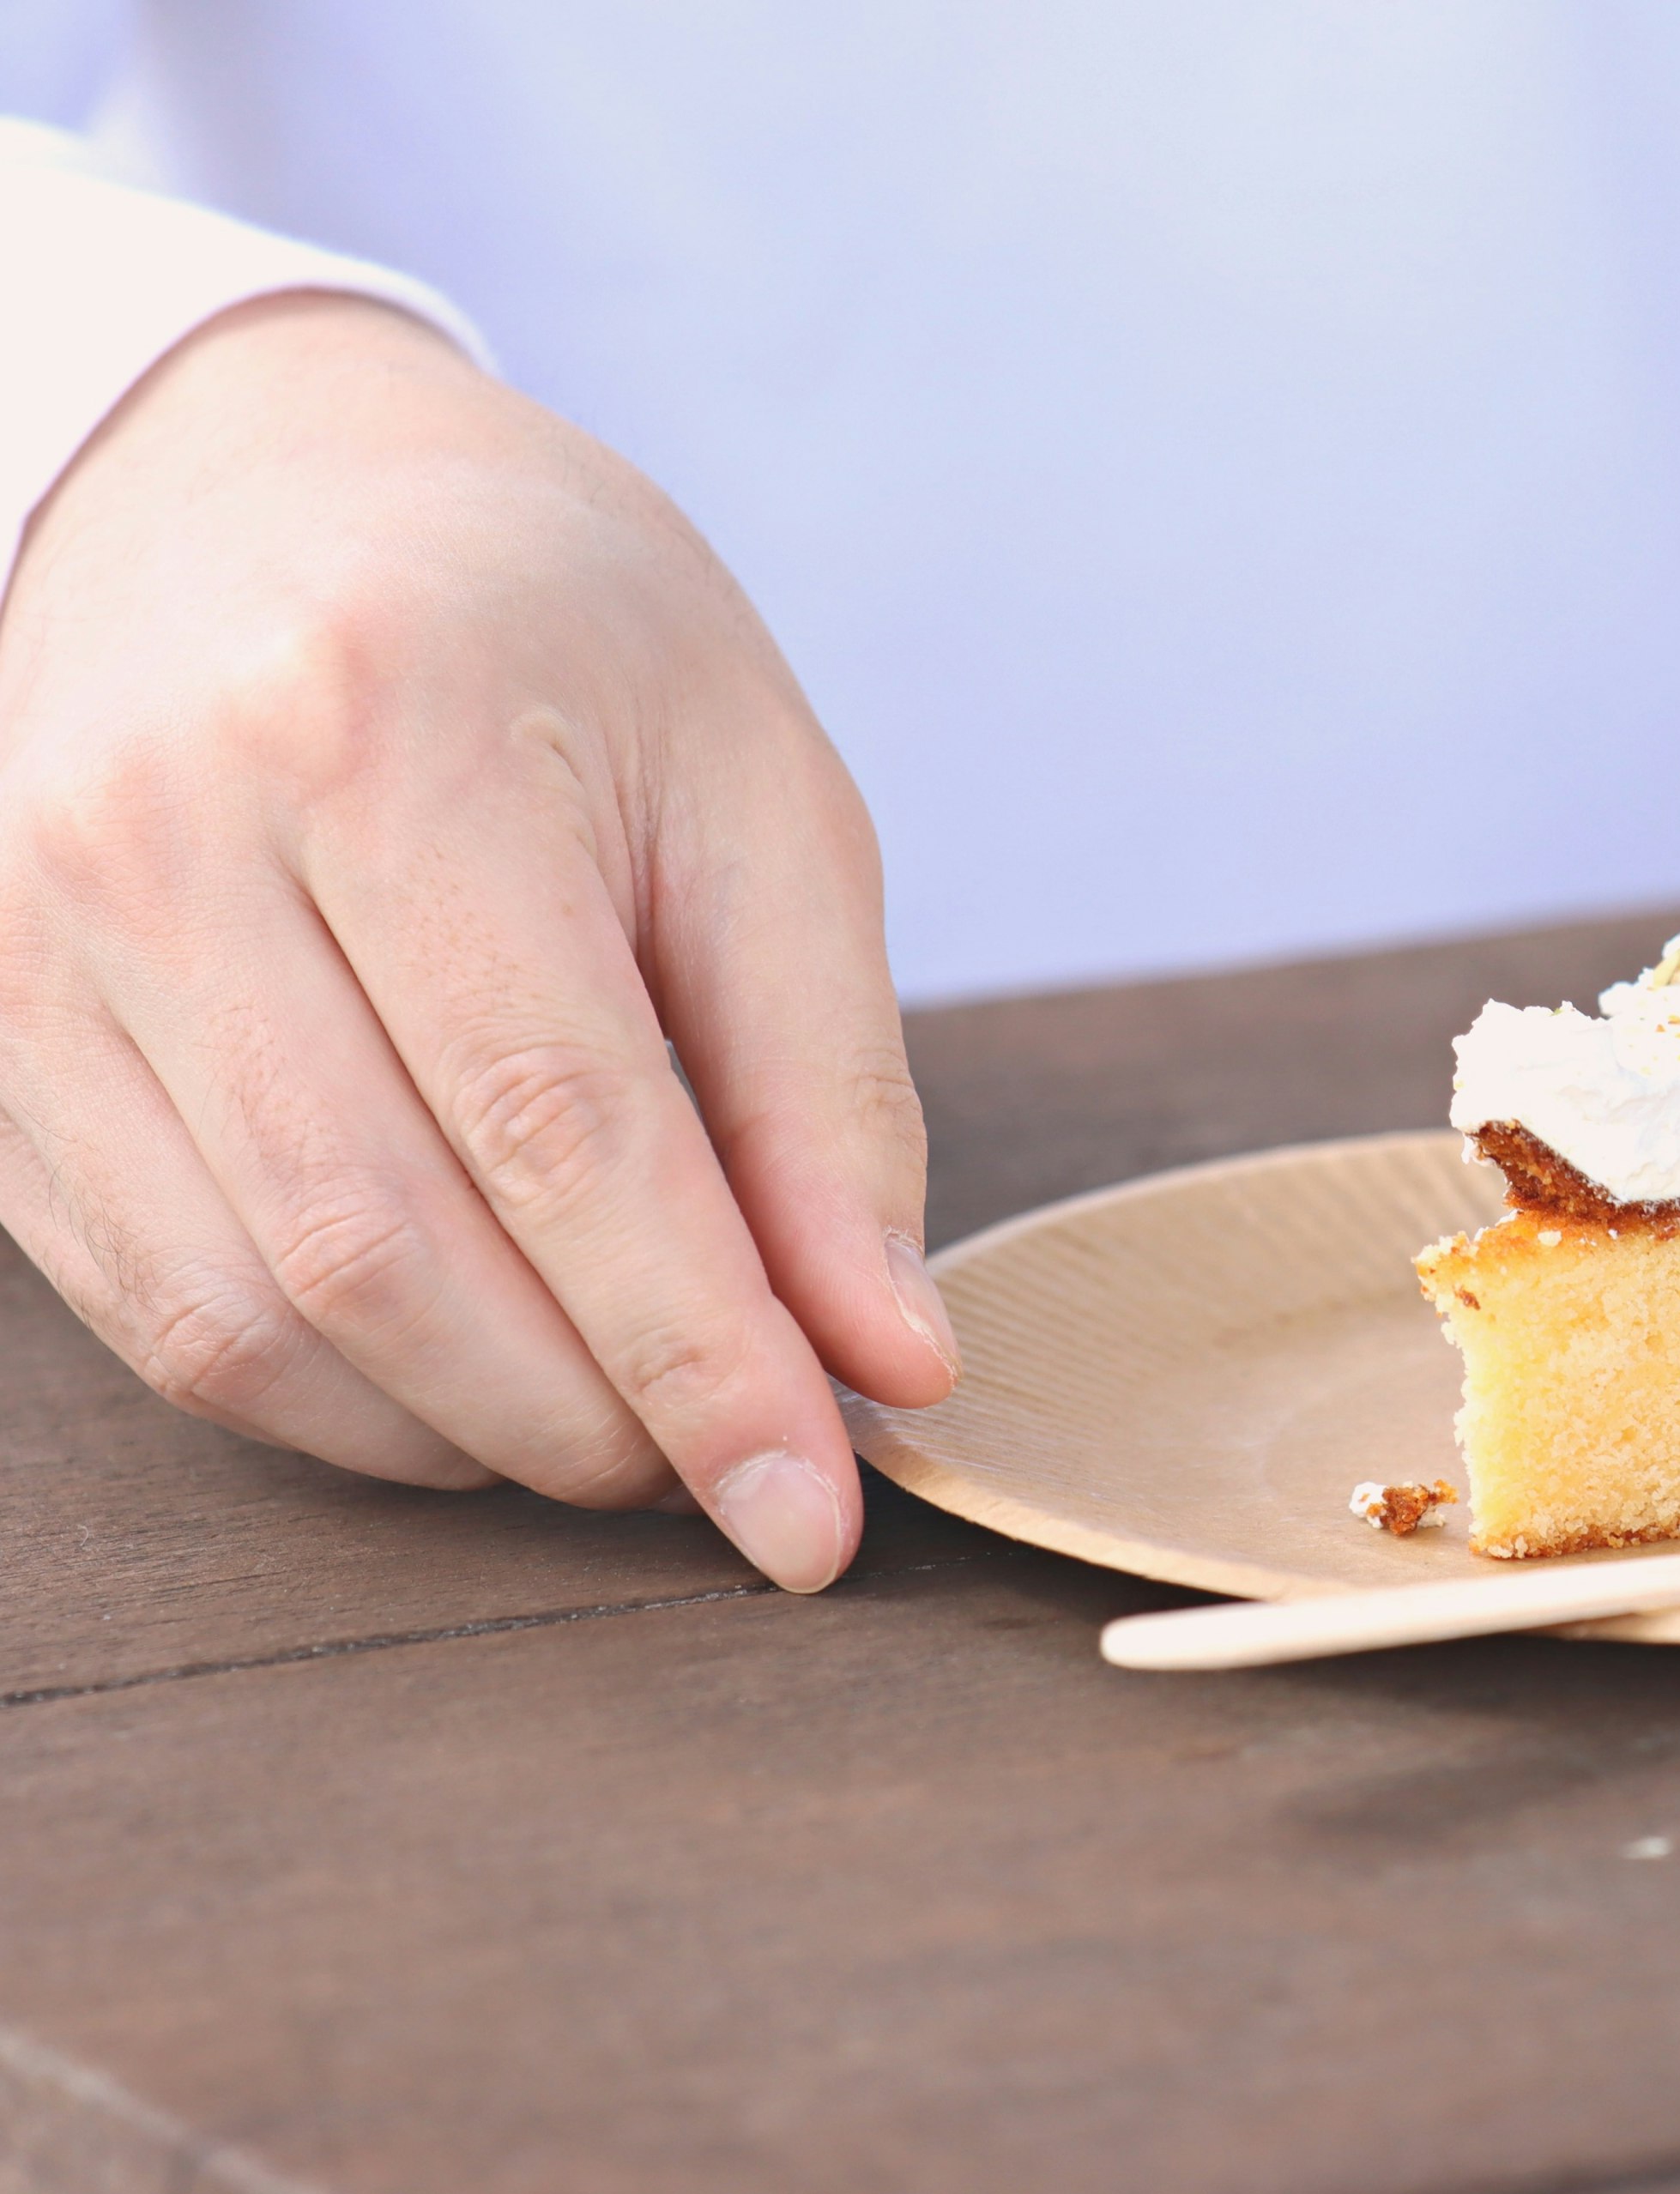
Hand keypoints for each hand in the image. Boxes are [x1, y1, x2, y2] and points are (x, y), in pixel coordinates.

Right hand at [0, 293, 957, 1586]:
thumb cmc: (557, 632)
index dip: (698, 1357)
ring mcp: (24, 937)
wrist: (258, 482)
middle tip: (729, 1458)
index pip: (562, 1131)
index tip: (811, 1519)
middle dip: (588, 1417)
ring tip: (617, 1418)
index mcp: (382, 727)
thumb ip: (828, 1093)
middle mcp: (158, 830)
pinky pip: (150, 1305)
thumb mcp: (758, 800)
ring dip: (462, 1436)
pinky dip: (333, 1399)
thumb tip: (887, 1359)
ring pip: (247, 1314)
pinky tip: (466, 1380)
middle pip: (387, 1249)